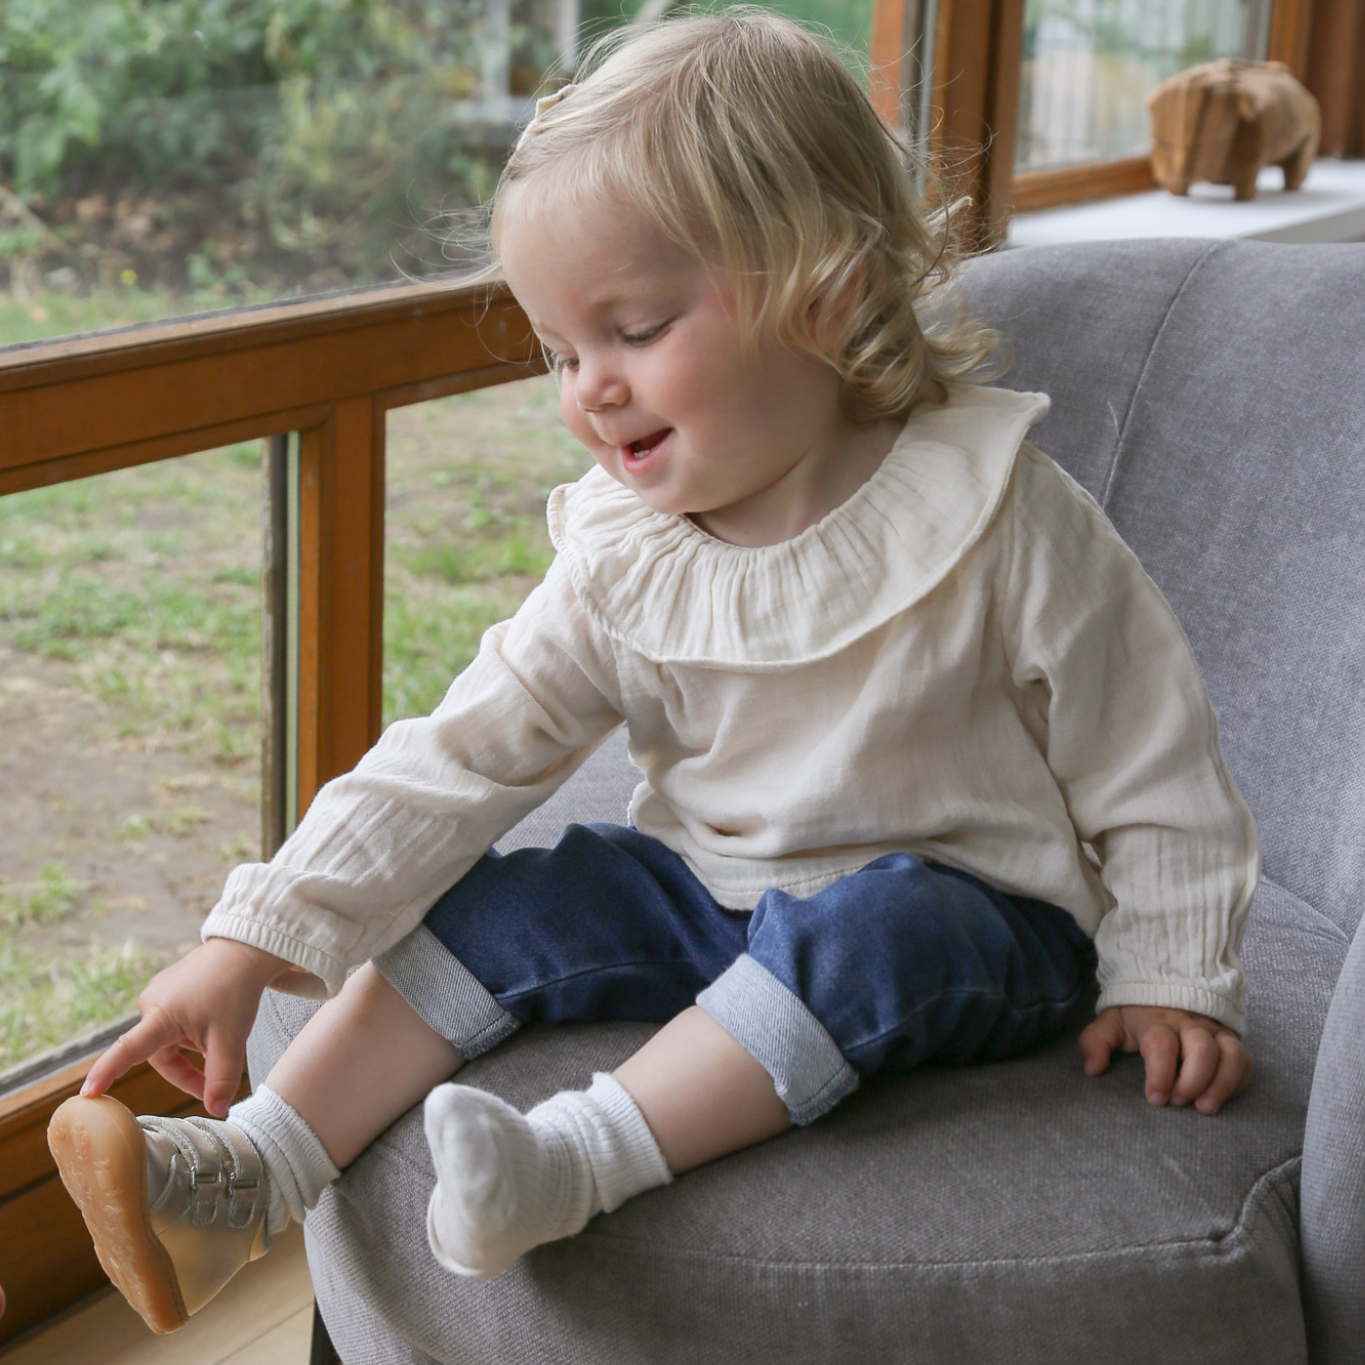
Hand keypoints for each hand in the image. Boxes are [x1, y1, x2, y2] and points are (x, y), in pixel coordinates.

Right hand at [81, 938, 292, 1116]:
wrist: (247, 951)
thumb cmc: (236, 990)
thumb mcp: (232, 1039)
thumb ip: (222, 1077)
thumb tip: (216, 1111)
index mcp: (161, 1014)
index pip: (127, 1050)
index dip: (107, 1073)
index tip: (87, 1094)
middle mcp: (151, 1003)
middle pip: (160, 1055)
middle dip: (187, 1072)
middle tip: (214, 1084)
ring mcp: (159, 995)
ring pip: (169, 1042)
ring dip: (191, 1052)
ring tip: (220, 1044)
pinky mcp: (169, 990)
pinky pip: (173, 1025)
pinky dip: (192, 1036)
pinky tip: (214, 1027)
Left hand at [1079, 1005, 1251, 1114]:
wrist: (1166, 986)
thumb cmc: (1137, 1015)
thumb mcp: (1111, 1023)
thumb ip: (1096, 1042)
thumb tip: (1093, 1069)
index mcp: (1156, 1021)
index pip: (1161, 1044)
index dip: (1160, 1074)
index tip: (1155, 1098)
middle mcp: (1189, 1025)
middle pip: (1202, 1049)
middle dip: (1193, 1080)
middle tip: (1178, 1101)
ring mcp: (1213, 1031)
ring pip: (1230, 1054)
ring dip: (1222, 1084)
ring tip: (1206, 1108)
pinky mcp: (1230, 1040)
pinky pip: (1244, 1060)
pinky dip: (1238, 1081)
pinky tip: (1222, 1097)